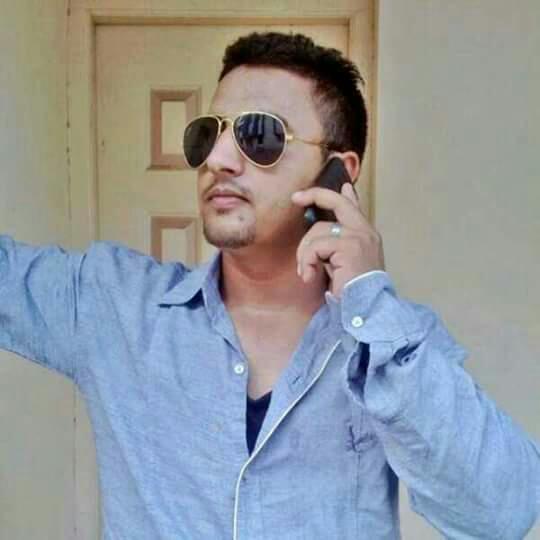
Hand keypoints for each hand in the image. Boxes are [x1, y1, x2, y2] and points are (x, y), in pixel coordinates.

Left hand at [291, 182, 385, 297]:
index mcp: (366, 234)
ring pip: (318, 230)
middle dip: (314, 195)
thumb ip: (337, 242)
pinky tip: (308, 276)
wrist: (364, 309)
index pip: (352, 206)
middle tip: (295, 198)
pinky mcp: (349, 247)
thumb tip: (326, 227)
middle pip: (337, 202)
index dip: (338, 193)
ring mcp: (358, 237)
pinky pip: (316, 246)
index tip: (317, 191)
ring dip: (304, 252)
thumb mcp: (343, 261)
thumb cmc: (352, 290)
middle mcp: (366, 232)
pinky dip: (306, 261)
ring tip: (305, 271)